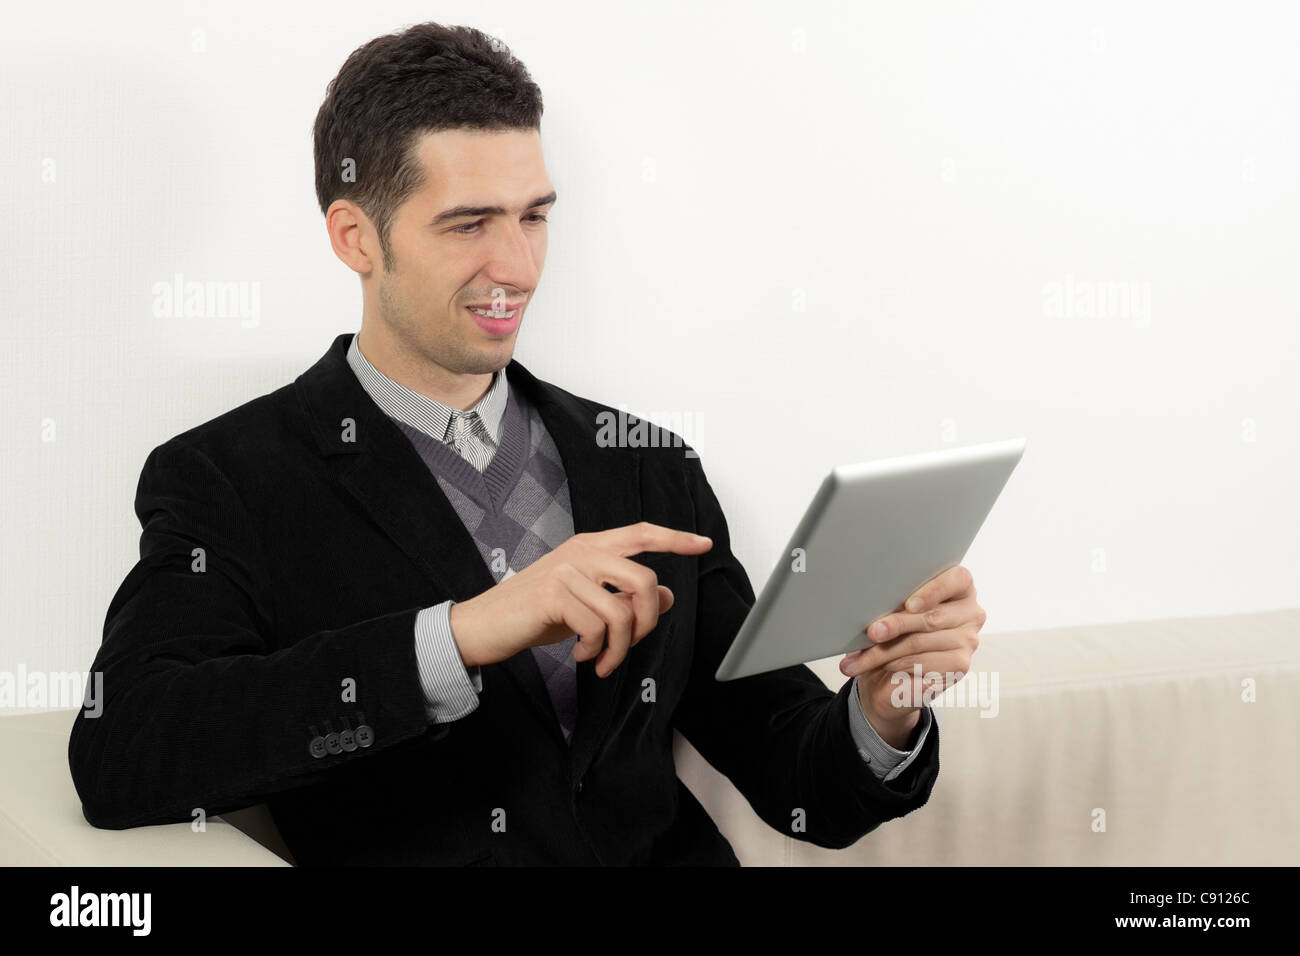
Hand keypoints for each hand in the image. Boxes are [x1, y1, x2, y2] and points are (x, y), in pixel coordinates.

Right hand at [449, 521, 712, 677]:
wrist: (485, 625)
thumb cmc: (536, 613)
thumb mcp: (586, 602)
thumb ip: (622, 595)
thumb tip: (666, 595)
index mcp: (590, 546)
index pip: (640, 534)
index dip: (674, 538)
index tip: (702, 544)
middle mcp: (581, 551)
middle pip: (643, 580)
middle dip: (647, 623)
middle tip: (631, 645)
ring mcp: (566, 570)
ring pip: (621, 613)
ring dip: (619, 649)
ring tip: (602, 659)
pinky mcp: (552, 595)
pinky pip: (596, 628)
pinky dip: (594, 651)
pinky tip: (582, 655)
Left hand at [839, 565, 985, 746]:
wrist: (897, 668)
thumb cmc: (897, 628)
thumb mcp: (895, 607)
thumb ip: (894, 601)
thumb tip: (873, 607)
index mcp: (960, 586)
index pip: (956, 579)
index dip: (932, 591)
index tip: (909, 604)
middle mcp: (970, 612)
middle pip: (930, 617)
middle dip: (895, 625)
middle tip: (871, 633)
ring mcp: (968, 640)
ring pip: (920, 643)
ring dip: (884, 652)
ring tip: (858, 659)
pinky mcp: (959, 665)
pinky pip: (923, 664)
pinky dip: (897, 665)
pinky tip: (881, 666)